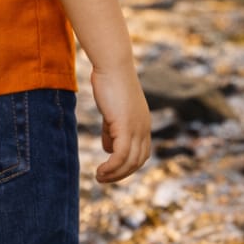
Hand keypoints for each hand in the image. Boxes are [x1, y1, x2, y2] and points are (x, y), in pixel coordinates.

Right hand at [90, 64, 150, 182]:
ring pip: (130, 162)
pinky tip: (100, 170)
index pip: (141, 153)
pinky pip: (120, 156)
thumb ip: (112, 128)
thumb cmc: (110, 82)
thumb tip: (109, 148)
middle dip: (121, 174)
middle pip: (138, 161)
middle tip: (104, 178)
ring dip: (115, 174)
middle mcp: (144, 128)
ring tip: (99, 177)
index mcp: (143, 123)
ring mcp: (137, 128)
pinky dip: (111, 168)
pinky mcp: (125, 127)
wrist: (112, 65)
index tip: (112, 169)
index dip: (128, 165)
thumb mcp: (112, 109)